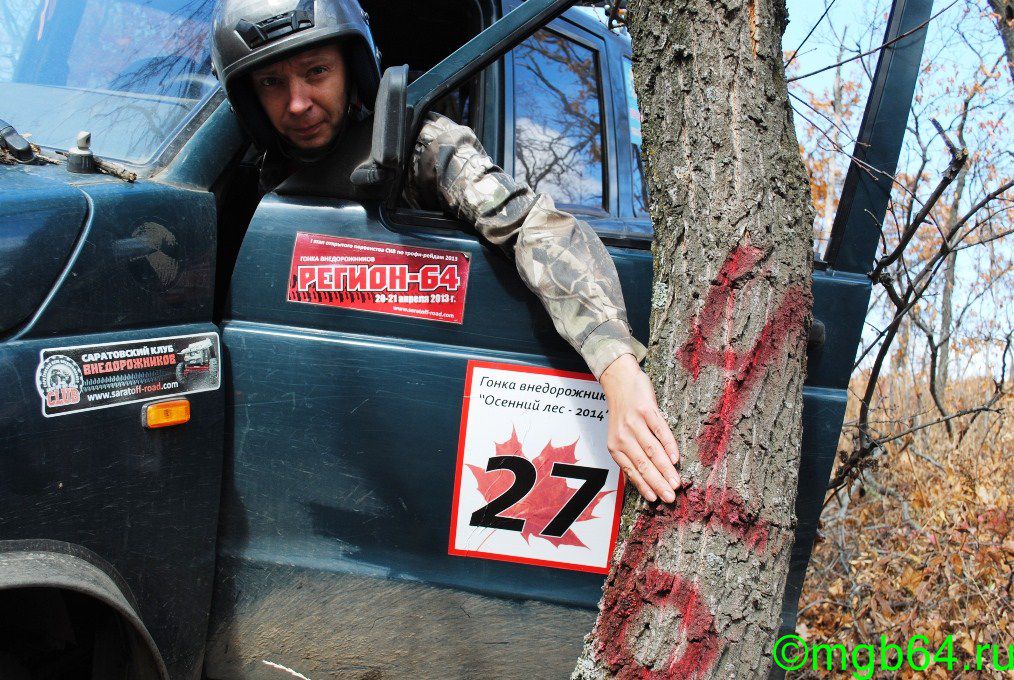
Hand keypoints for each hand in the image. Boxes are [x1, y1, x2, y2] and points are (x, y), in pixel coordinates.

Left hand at [599, 354, 681, 502]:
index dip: (643, 486)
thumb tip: (643, 481)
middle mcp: (623, 436)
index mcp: (615, 446)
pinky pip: (660, 431)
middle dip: (658, 483)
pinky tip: (675, 459)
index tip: (655, 500)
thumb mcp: (619, 436)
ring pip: (652, 450)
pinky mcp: (647, 410)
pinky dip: (668, 446)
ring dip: (665, 469)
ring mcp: (635, 423)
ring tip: (676, 483)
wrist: (619, 381)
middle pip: (642, 464)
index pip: (631, 471)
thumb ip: (629, 455)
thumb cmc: (622, 413)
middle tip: (670, 497)